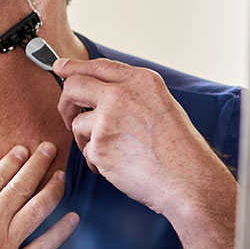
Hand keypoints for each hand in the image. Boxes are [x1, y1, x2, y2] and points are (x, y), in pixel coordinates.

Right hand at [0, 143, 77, 248]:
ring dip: (51, 190)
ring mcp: (3, 248)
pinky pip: (43, 248)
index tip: (24, 149)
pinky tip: (72, 217)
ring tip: (61, 176)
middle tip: (49, 149)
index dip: (12, 161)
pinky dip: (60, 232)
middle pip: (19, 188)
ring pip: (35, 211)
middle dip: (37, 165)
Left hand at [53, 57, 233, 220]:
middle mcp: (121, 95)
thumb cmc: (180, 149)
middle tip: (69, 115)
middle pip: (73, 86)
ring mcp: (107, 120)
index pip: (97, 66)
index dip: (74, 67)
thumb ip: (130, 93)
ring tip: (113, 152)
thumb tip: (98, 89)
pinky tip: (118, 166)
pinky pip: (86, 151)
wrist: (189, 182)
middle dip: (66, 101)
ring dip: (87, 139)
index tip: (60, 67)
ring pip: (78, 124)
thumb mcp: (161, 105)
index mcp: (141, 81)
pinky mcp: (99, 146)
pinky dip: (97, 161)